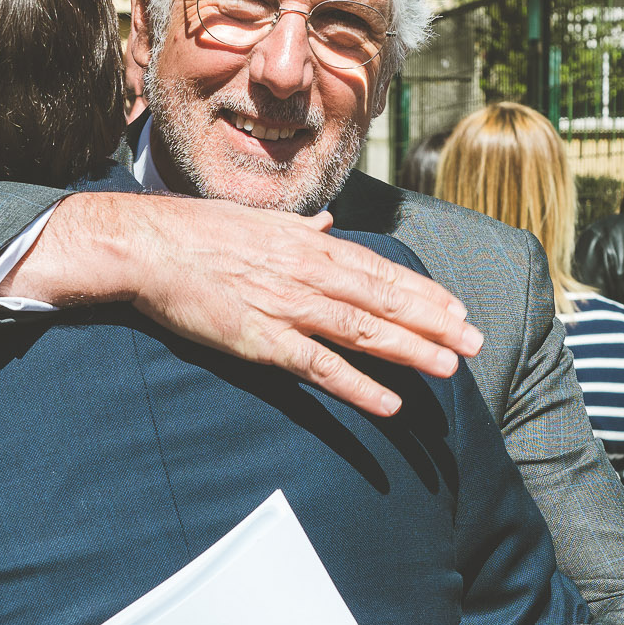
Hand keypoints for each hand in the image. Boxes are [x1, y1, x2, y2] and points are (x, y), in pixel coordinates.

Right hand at [4, 193, 483, 419]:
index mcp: (309, 243)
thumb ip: (300, 229)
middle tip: (475, 344)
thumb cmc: (197, 231)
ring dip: (411, 351)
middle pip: (384, 301)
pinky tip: (389, 403)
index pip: (379, 270)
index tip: (456, 309)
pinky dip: (357, 386)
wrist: (148, 245)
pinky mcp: (262, 340)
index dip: (422, 293)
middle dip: (434, 324)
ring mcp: (287, 306)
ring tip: (449, 368)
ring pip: (363, 331)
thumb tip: (328, 224)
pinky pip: (319, 367)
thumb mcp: (259, 220)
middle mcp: (308, 271)